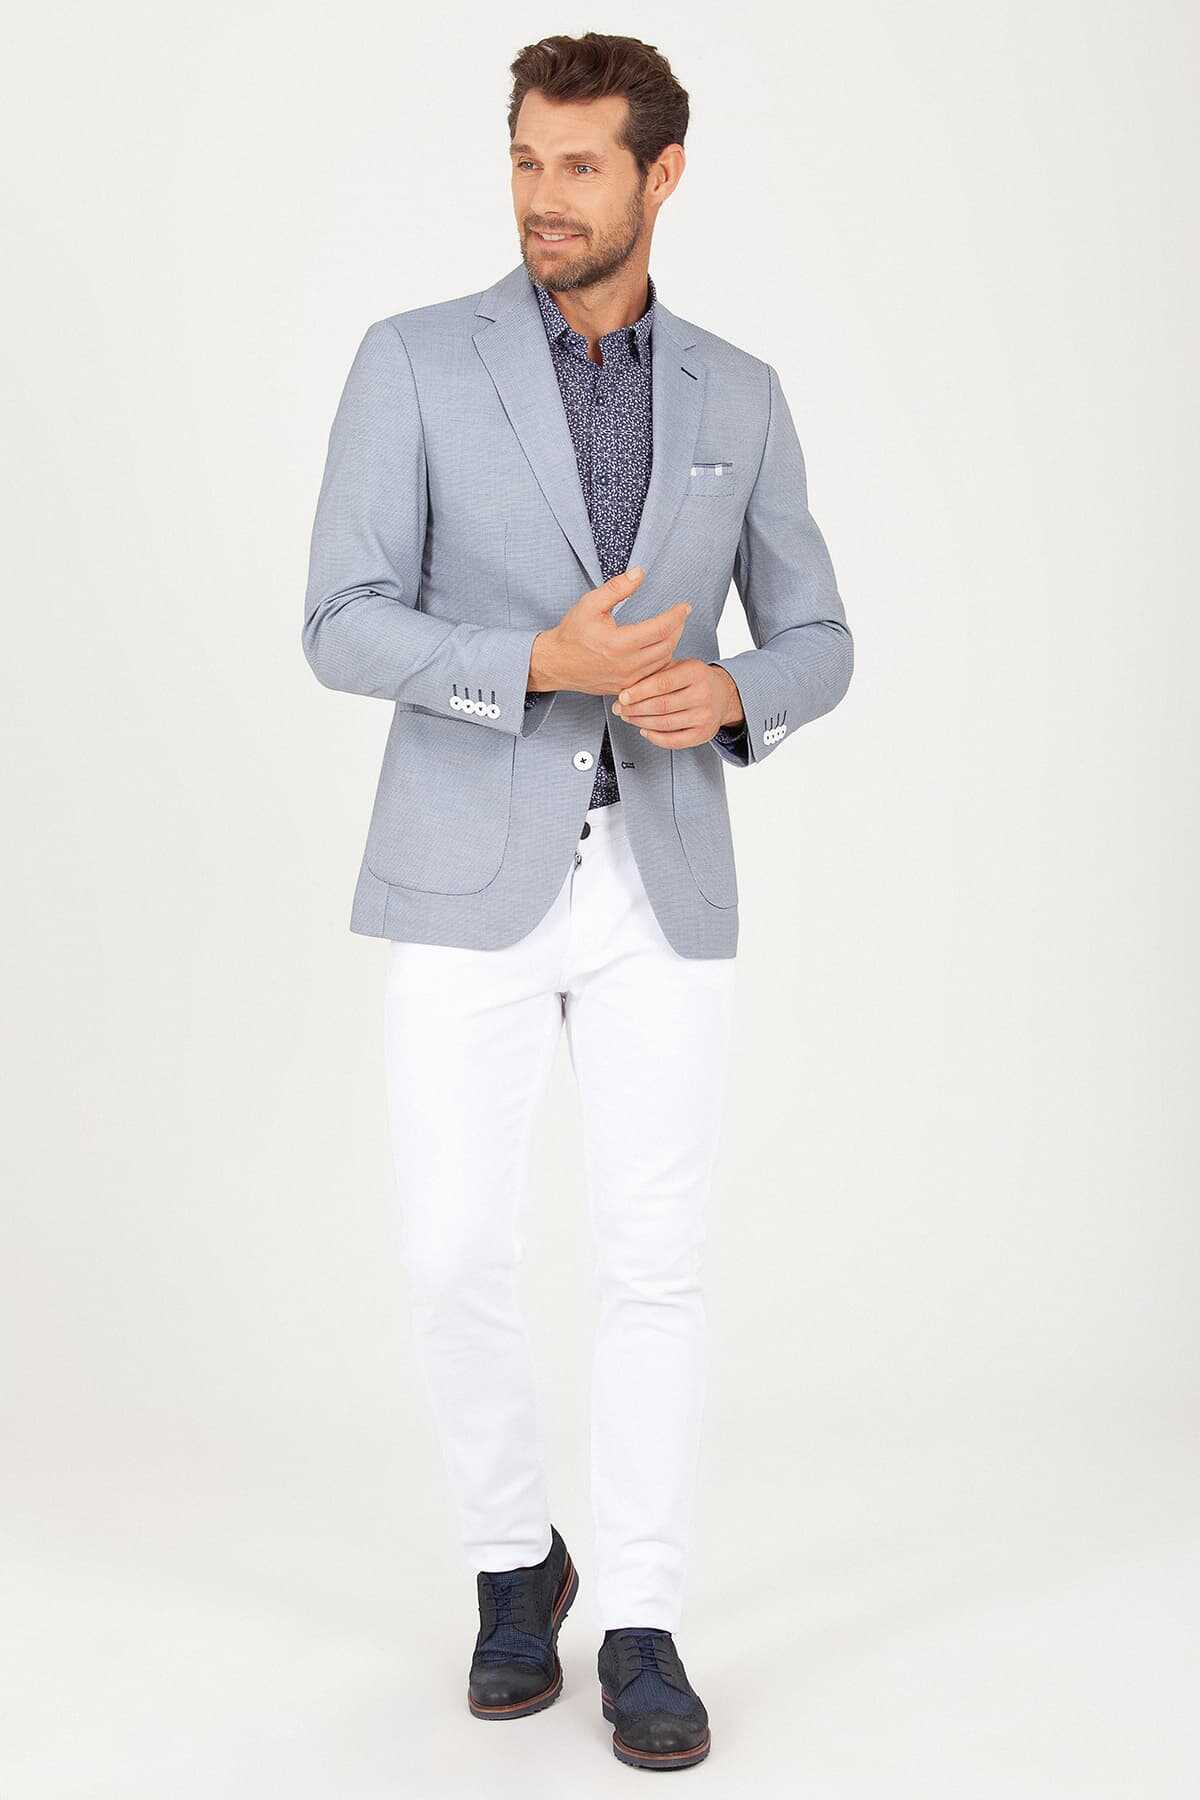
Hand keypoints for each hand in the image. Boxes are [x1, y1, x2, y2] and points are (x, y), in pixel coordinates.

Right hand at [529, 568, 690, 695]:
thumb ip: (617, 587)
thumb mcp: (590, 603)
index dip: (677, 615)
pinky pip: (654, 676)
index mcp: (618, 643)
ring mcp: (627, 680)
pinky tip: (661, 648)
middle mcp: (626, 665)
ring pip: (663, 662)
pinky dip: (662, 661)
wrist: (556, 664)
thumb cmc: (572, 633)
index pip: (660, 628)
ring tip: (672, 629)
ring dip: (672, 644)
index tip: (685, 606)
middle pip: (667, 645)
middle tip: (680, 616)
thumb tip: (640, 573)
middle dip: (678, 628)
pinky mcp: (626, 688)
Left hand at [612, 659, 744, 747]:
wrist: (722, 694)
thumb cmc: (694, 679)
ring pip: (665, 724)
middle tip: (619, 708)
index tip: (623, 696)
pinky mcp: (703, 734)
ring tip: (628, 717)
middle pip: (661, 706)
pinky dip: (655, 738)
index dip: (639, 692)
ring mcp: (705, 716)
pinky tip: (645, 730)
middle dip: (635, 709)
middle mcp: (703, 694)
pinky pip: (674, 740)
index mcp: (696, 672)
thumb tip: (626, 683)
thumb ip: (657, 672)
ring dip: (640, 722)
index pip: (662, 683)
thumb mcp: (679, 666)